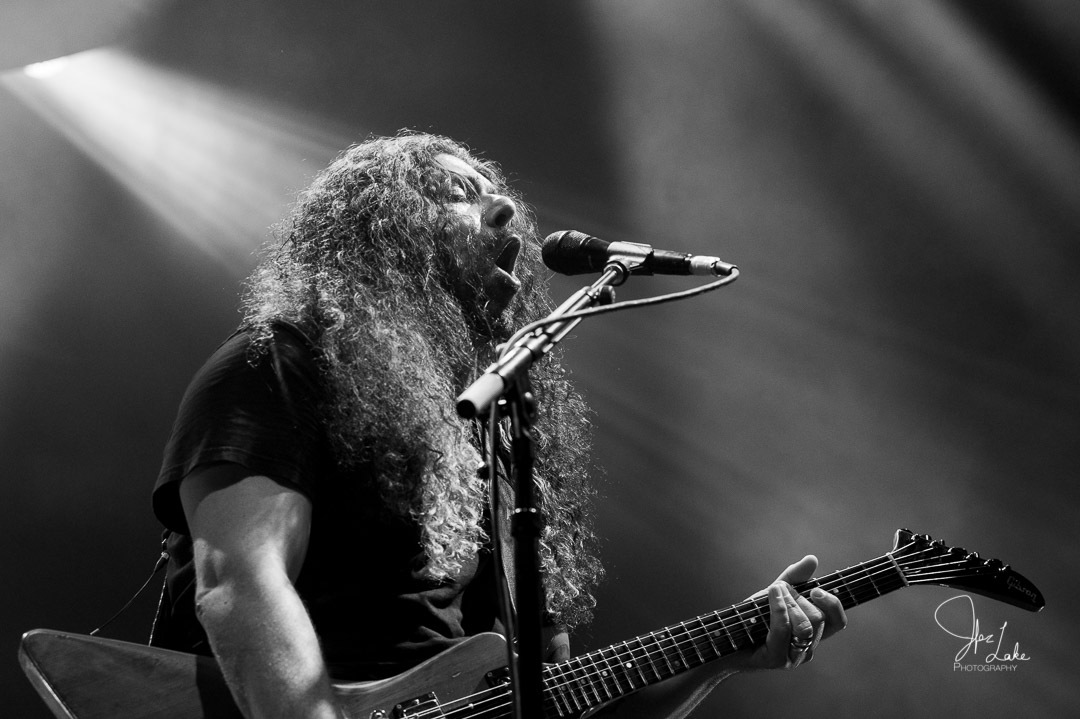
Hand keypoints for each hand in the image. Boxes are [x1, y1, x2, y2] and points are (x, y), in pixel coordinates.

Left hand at [745, 555, 846, 669]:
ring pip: (805, 626)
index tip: (815, 590)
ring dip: (788, 602)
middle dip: (798, 597)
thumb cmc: (752, 617)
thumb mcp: (776, 592)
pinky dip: (778, 607)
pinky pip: (784, 629)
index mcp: (812, 633)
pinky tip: (771, 594)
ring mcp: (792, 657)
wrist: (725, 637)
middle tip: (779, 589)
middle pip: (818, 619)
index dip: (833, 604)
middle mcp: (806, 648)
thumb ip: (795, 578)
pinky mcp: (776, 659)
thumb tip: (812, 559)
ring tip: (773, 592)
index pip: (838, 622)